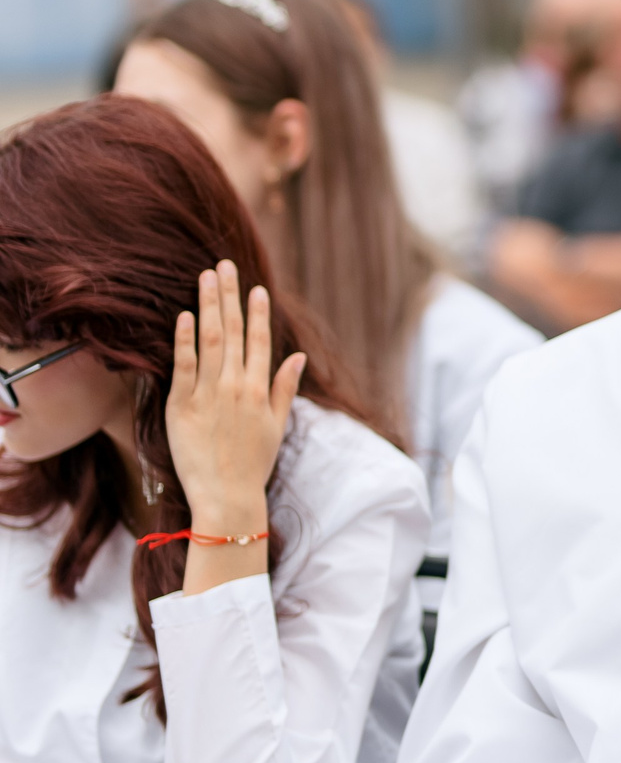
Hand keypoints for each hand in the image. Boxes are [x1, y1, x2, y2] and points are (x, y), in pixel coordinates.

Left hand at [163, 263, 301, 593]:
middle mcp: (235, 387)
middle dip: (229, 296)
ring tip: (205, 278)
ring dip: (207, 306)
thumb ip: (284, 388)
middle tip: (224, 266)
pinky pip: (183, 366)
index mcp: (259, 390)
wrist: (226, 497)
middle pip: (232, 332)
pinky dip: (184, 340)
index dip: (258, 312)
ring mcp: (208, 394)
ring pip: (209, 341)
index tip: (256, 287)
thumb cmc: (253, 464)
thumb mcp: (276, 425)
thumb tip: (297, 356)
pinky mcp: (182, 406)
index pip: (259, 341)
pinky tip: (184, 316)